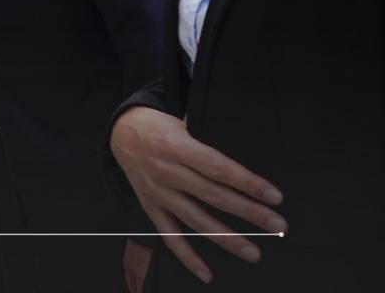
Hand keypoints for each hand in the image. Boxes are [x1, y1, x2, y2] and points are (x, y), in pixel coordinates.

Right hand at [111, 106, 286, 283]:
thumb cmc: (160, 128)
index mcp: (177, 147)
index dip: (248, 183)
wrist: (122, 132)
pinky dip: (187, 256)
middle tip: (277, 225)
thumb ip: (206, 150)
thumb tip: (243, 175)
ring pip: (195, 219)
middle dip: (248, 212)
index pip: (218, 168)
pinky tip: (206, 272)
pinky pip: (169, 235)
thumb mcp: (183, 127)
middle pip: (213, 196)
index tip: (274, 196)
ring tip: (253, 252)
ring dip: (226, 238)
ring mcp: (158, 192)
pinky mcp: (150, 206)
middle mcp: (166, 172)